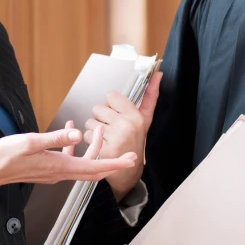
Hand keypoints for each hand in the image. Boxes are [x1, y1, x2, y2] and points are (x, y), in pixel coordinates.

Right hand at [0, 123, 136, 200]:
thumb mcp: (31, 142)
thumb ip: (55, 138)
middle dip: (113, 160)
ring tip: (96, 129)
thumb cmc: (7, 156)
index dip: (115, 163)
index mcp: (61, 167)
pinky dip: (73, 146)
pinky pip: (68, 159)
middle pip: (95, 169)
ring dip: (93, 148)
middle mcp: (62, 173)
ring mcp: (56, 172)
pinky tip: (69, 131)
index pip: (95, 167)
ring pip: (83, 163)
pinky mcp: (49, 168)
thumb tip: (76, 135)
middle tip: (129, 152)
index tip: (131, 159)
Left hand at [85, 73, 162, 200]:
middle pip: (98, 108)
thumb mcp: (145, 118)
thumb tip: (158, 74)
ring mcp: (115, 138)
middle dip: (101, 118)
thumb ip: (150, 95)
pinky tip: (101, 145)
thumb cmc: (135, 141)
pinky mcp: (103, 149)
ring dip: (94, 130)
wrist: (128, 170)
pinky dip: (91, 141)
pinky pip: (87, 135)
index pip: (111, 95)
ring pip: (90, 122)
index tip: (118, 115)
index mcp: (136, 115)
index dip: (111, 105)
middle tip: (112, 128)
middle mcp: (126, 125)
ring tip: (107, 137)